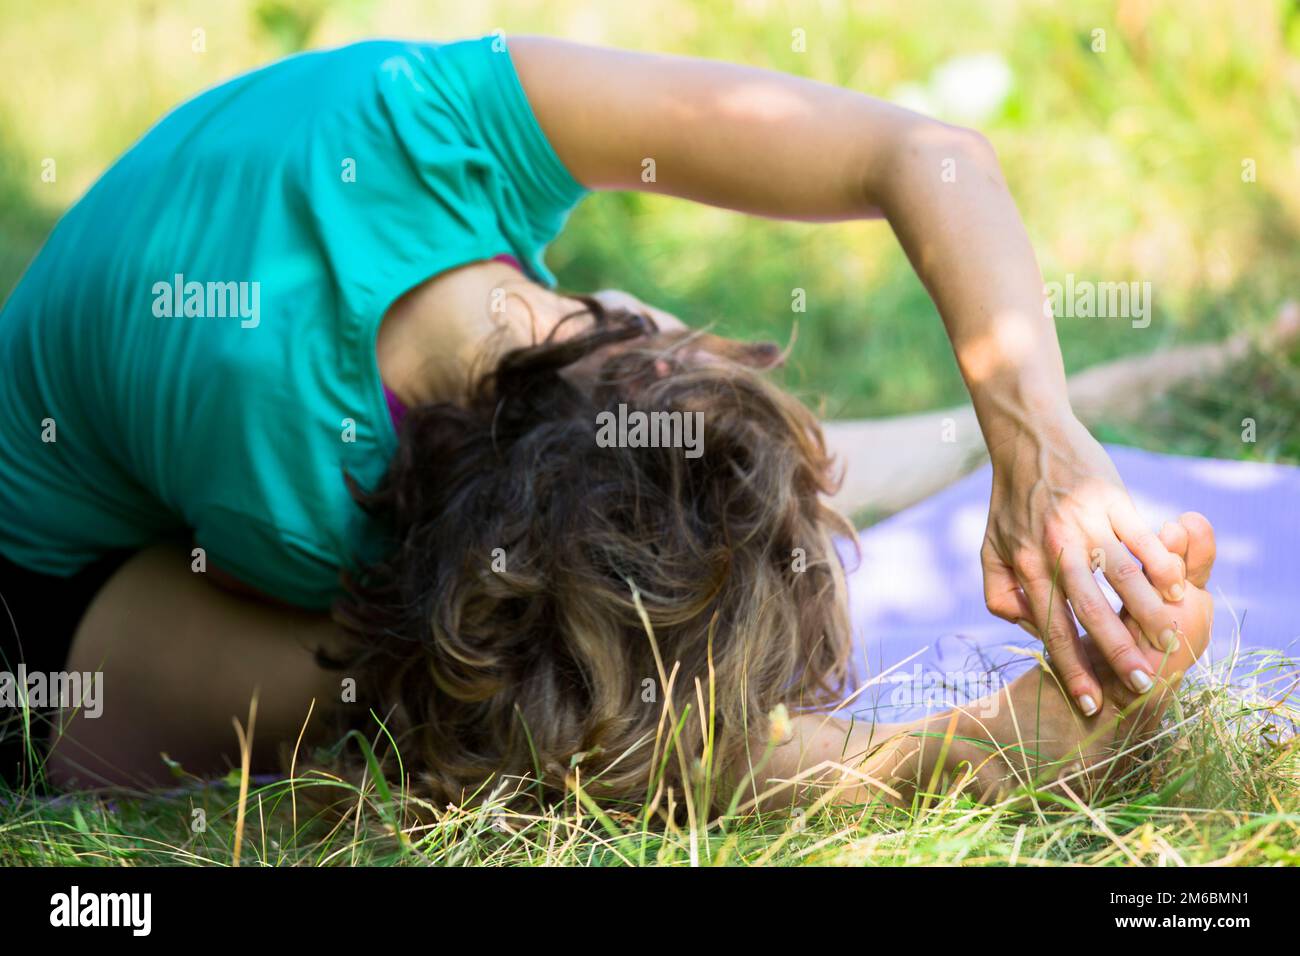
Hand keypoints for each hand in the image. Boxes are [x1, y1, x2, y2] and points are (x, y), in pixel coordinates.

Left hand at [980, 411, 1187, 714]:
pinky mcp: (1110, 496)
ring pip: (1119, 574)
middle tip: (1139, 686)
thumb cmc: (1010, 502)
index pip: (1050, 626)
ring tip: (1168, 643)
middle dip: (1113, 651)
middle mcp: (1054, 545)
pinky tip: (1179, 588)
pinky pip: (1138, 534)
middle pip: (1088, 608)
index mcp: (1026, 564)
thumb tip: (1031, 629)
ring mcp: (1084, 520)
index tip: (1092, 704)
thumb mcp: (990, 549)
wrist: (1027, 437)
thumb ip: (1002, 594)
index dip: (1071, 667)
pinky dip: (1160, 562)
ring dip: (1146, 611)